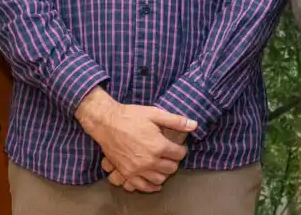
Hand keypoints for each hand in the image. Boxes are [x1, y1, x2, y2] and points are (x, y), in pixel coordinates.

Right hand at [77, 89, 195, 192]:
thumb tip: (194, 125)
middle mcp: (149, 161)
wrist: (106, 123)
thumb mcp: (154, 114)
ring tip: (161, 164)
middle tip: (170, 154)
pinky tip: (153, 182)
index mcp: (158, 146)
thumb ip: (175, 121)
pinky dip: (150, 186)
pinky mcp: (126, 173)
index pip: (179, 154)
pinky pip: (142, 186)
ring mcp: (137, 169)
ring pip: (159, 179)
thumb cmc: (130, 116)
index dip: (181, 149)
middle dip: (174, 161)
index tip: (178, 145)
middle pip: (171, 168)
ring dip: (163, 173)